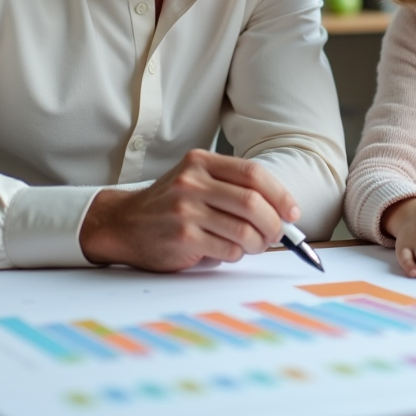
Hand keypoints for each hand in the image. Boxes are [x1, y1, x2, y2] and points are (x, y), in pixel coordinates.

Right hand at [79, 149, 298, 271]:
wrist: (123, 224)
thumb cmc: (168, 204)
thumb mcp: (195, 181)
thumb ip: (231, 188)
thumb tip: (281, 211)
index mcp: (201, 162)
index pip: (253, 174)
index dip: (280, 194)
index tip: (291, 211)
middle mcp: (193, 182)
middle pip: (253, 202)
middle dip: (274, 223)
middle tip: (277, 234)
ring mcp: (186, 210)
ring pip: (244, 230)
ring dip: (259, 243)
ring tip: (255, 245)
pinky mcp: (183, 238)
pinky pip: (228, 249)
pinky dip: (238, 254)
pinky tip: (230, 251)